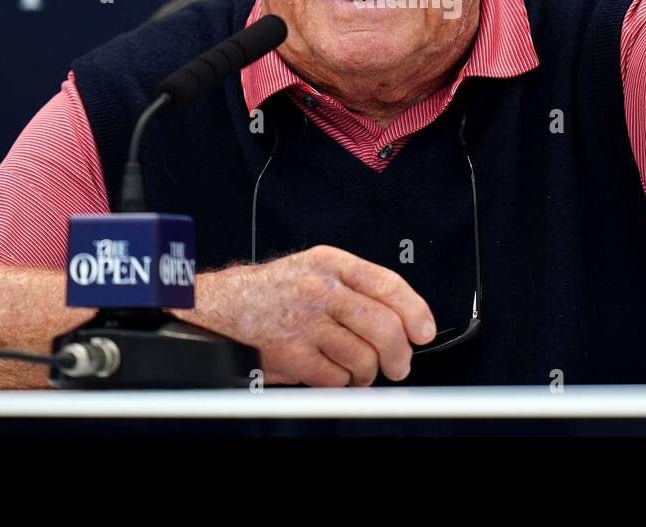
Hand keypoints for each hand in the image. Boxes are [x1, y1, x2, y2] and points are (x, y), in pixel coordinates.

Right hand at [196, 245, 436, 386]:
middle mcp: (320, 289)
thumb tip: (403, 317)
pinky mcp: (291, 354)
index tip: (424, 332)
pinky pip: (336, 378)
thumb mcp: (315, 268)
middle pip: (383, 326)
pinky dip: (340, 383)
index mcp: (331, 262)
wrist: (221, 306)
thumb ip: (355, 286)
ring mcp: (305, 322)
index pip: (389, 285)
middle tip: (398, 364)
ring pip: (363, 357)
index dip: (415, 312)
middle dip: (399, 353)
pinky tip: (334, 374)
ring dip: (367, 372)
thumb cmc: (274, 291)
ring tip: (359, 370)